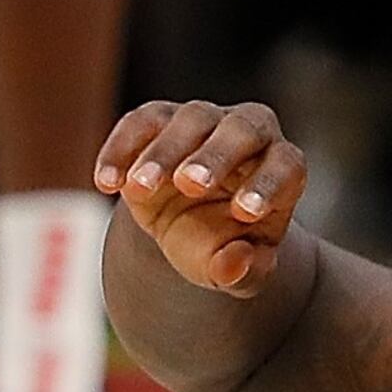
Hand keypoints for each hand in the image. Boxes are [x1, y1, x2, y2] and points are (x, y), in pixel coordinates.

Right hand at [95, 99, 307, 296]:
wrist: (189, 225)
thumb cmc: (223, 245)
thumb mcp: (238, 271)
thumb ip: (243, 272)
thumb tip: (236, 262)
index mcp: (281, 168)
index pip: (285, 165)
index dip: (268, 185)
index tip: (243, 213)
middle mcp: (249, 134)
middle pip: (243, 130)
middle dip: (216, 156)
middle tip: (189, 184)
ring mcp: (204, 122)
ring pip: (191, 119)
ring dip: (164, 152)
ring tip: (139, 187)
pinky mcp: (160, 120)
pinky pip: (142, 122)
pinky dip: (122, 148)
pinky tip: (107, 182)